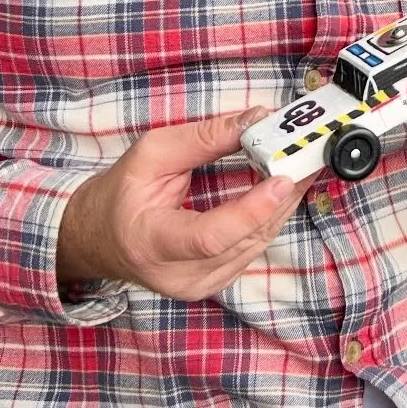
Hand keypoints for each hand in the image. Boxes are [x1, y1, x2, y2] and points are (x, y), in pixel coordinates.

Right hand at [56, 110, 301, 299]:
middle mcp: (179, 275)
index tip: (282, 178)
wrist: (98, 238)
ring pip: (257, 244)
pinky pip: (253, 248)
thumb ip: (203, 139)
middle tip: (308, 157)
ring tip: (303, 165)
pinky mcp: (215, 284)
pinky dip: (270, 216)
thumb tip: (255, 120)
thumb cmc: (119, 195)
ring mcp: (200, 287)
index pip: (210, 236)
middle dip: (282, 196)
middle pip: (244, 239)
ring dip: (283, 204)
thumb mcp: (150, 155)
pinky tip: (282, 189)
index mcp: (152, 243)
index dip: (251, 209)